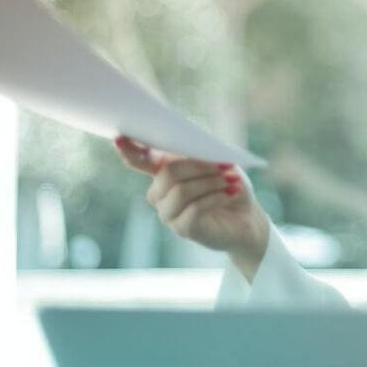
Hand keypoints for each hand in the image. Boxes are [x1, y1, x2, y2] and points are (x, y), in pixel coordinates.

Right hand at [113, 135, 269, 275]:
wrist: (247, 217)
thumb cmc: (229, 185)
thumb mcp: (219, 162)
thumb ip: (200, 151)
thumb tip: (190, 142)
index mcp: (164, 171)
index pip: (139, 160)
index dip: (129, 150)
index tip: (120, 138)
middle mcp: (160, 193)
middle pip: (167, 174)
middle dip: (199, 166)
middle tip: (226, 165)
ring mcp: (168, 213)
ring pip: (181, 191)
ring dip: (210, 182)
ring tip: (231, 180)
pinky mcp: (182, 228)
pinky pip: (193, 209)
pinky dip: (215, 197)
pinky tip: (230, 193)